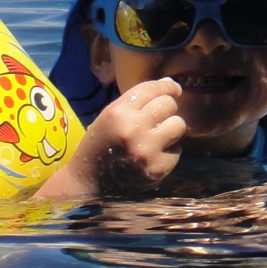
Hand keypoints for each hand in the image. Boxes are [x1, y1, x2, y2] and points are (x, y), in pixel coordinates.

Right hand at [34, 78, 184, 198]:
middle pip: (169, 105)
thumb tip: (170, 84)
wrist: (88, 183)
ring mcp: (147, 150)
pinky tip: (153, 155)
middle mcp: (133, 128)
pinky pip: (177, 150)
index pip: (152, 89)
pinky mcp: (157, 168)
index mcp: (118, 112)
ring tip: (158, 136)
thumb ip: (138, 101)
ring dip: (171, 128)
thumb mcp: (110, 116)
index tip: (174, 88)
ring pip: (178, 124)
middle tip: (158, 118)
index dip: (166, 86)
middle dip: (166, 109)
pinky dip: (169, 151)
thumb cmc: (99, 145)